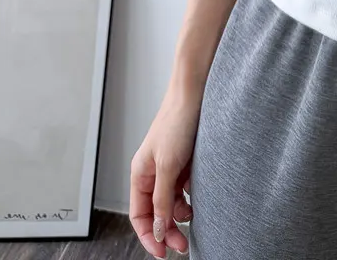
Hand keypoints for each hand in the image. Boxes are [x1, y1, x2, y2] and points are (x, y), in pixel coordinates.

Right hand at [130, 86, 201, 256]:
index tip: (162, 253)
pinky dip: (189, 198)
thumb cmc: (177, 122)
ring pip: (171, 203)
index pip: (139, 216)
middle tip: (183, 244)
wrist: (196, 93)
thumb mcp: (169, 166)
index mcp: (140, 174)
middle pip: (156, 213)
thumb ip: (162, 200)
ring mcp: (169, 168)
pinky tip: (197, 198)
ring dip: (180, 214)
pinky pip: (184, 189)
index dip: (149, 236)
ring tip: (194, 216)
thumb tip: (158, 229)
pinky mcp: (185, 162)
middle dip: (167, 230)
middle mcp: (152, 173)